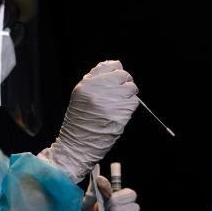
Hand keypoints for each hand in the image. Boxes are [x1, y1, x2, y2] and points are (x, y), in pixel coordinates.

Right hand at [36, 60, 138, 182]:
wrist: (77, 145)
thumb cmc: (79, 122)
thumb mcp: (81, 95)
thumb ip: (96, 78)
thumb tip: (114, 66)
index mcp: (88, 83)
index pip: (112, 65)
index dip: (116, 73)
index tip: (115, 81)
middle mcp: (99, 90)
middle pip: (124, 76)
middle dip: (124, 84)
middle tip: (118, 95)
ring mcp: (111, 101)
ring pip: (131, 88)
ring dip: (128, 96)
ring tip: (118, 106)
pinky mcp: (121, 113)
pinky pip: (134, 103)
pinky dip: (130, 108)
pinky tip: (119, 114)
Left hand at [48, 176, 138, 210]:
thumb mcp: (83, 206)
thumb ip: (92, 193)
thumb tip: (99, 178)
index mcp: (110, 199)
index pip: (120, 185)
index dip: (111, 185)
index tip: (101, 185)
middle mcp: (118, 207)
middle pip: (131, 194)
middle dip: (117, 200)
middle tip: (104, 208)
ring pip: (134, 207)